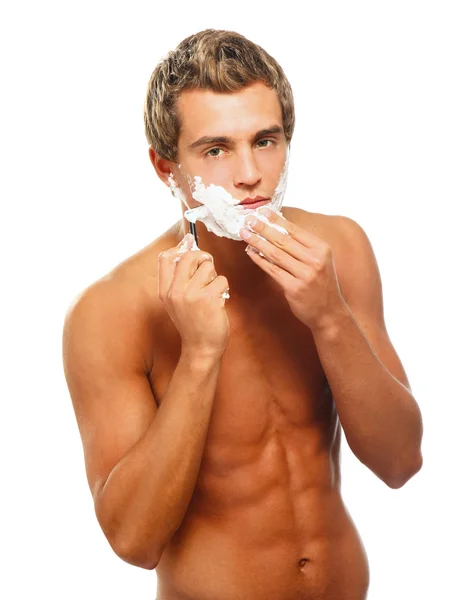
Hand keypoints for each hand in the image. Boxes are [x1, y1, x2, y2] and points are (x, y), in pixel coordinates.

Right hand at [158, 235, 229, 357]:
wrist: (201, 348)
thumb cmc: (193, 323)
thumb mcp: (177, 301)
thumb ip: (180, 277)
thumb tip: (188, 244)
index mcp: (165, 291)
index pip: (166, 258)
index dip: (180, 247)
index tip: (190, 243)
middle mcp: (175, 291)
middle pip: (189, 256)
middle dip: (203, 258)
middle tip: (208, 268)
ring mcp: (191, 295)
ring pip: (208, 267)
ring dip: (215, 277)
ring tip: (212, 292)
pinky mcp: (208, 299)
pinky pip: (221, 280)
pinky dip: (224, 289)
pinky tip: (218, 302)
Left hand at [239, 208, 345, 330]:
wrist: (330, 312)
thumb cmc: (322, 284)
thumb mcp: (320, 261)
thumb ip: (303, 247)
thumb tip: (279, 228)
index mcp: (321, 249)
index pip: (295, 230)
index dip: (277, 219)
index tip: (263, 210)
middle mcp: (315, 260)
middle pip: (283, 240)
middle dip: (263, 228)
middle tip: (248, 219)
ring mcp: (305, 275)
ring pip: (276, 254)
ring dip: (258, 242)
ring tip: (245, 233)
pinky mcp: (294, 288)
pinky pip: (273, 270)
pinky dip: (260, 260)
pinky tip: (251, 252)